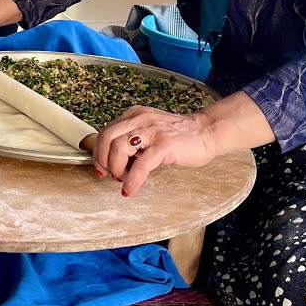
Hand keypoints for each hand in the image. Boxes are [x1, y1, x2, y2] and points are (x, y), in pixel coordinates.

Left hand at [92, 106, 218, 196]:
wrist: (207, 131)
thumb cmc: (179, 136)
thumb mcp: (149, 131)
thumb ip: (132, 139)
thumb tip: (113, 161)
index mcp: (134, 115)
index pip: (105, 131)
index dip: (99, 152)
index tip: (101, 167)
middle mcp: (140, 119)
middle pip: (106, 138)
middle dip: (103, 160)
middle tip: (110, 175)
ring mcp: (152, 131)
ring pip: (119, 148)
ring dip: (117, 170)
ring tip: (124, 180)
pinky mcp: (164, 145)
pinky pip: (140, 165)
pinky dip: (132, 181)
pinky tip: (131, 190)